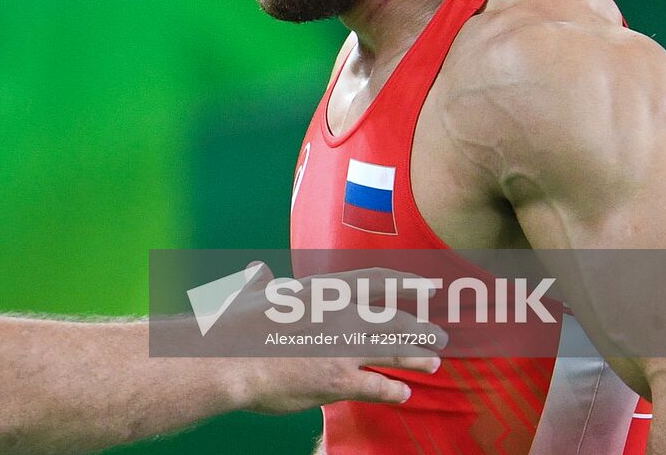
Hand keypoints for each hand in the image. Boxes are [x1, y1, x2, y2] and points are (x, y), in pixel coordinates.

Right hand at [219, 263, 444, 412]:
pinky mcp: (338, 381)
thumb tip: (256, 270)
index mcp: (323, 290)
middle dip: (422, 329)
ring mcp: (342, 348)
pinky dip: (394, 390)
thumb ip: (261, 283)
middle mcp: (341, 315)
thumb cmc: (234, 325)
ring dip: (418, 358)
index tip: (432, 287)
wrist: (225, 360)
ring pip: (395, 352)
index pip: (378, 281)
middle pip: (396, 320)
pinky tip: (404, 394)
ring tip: (434, 362)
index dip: (408, 284)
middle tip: (441, 336)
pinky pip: (378, 386)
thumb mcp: (251, 294)